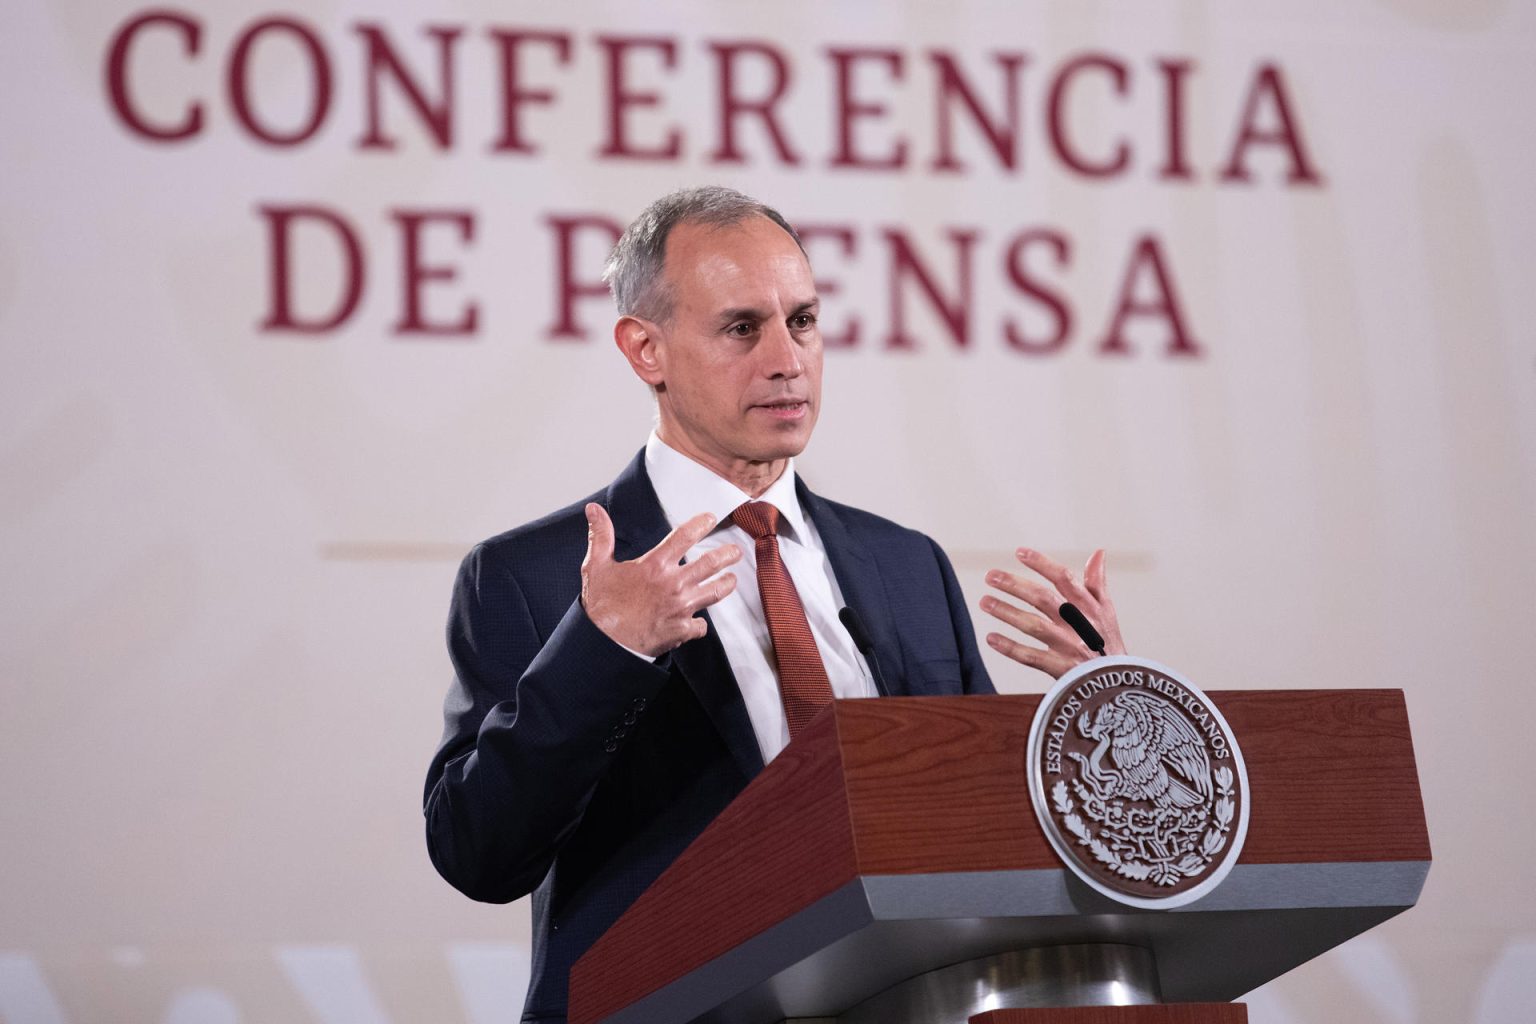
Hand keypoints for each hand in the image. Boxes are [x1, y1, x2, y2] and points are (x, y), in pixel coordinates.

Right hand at [580, 504, 740, 656]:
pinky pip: (700, 626)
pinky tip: (700, 621)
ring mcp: (680, 607)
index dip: (701, 524)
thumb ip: (601, 536)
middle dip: (727, 555)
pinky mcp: (681, 629)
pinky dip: (700, 624)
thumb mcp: (596, 566)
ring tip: (732, 579)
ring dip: (726, 584)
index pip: (684, 536)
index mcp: (655, 565)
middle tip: (735, 551)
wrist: (604, 643)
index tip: (711, 518)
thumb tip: (594, 510)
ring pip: (714, 592)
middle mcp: (673, 584)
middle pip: (710, 563)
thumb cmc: (601, 606)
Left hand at [979, 547, 1125, 678]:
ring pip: (1034, 626)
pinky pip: (1031, 657)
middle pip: (1044, 599)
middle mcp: (1079, 624)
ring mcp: (1069, 646)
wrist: (1116, 684)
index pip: (1064, 579)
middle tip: (991, 576)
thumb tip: (1099, 552)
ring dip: (1007, 612)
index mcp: (1089, 607)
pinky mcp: (1061, 668)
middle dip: (1016, 586)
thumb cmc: (1107, 644)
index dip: (1042, 564)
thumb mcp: (1107, 611)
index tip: (1020, 552)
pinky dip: (1010, 648)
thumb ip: (1097, 583)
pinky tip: (991, 638)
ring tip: (985, 602)